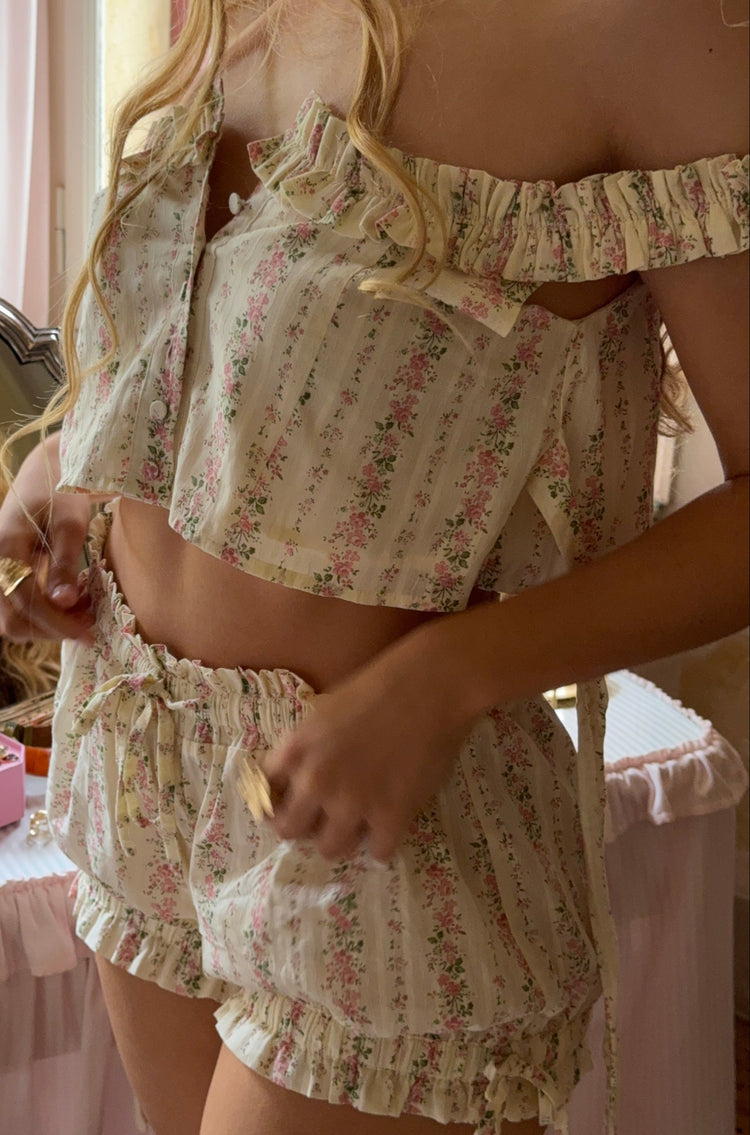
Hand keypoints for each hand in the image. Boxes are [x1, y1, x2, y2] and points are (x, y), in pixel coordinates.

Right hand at [0, 436, 94, 643]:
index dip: (57, 622)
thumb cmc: (62, 491)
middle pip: (11, 618)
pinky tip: (72, 604)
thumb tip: (64, 601)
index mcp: (5, 548)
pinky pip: (17, 604)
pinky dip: (43, 613)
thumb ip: (64, 563)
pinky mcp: (7, 571)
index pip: (25, 601)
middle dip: (50, 630)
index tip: (89, 633)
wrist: (47, 471)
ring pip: (11, 617)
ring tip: (82, 614)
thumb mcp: (70, 523)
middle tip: (88, 627)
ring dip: (46, 624)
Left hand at [262, 629, 475, 862]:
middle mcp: (316, 781)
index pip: (264, 795)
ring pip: (330, 850)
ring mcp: (353, 802)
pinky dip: (383, 842)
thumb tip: (298, 782)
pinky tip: (390, 825)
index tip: (293, 803)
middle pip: (289, 831)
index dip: (279, 801)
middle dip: (305, 827)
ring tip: (359, 824)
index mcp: (296, 750)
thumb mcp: (324, 713)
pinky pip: (378, 853)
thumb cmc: (379, 687)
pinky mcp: (392, 815)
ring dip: (343, 839)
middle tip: (324, 819)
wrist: (431, 684)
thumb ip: (306, 750)